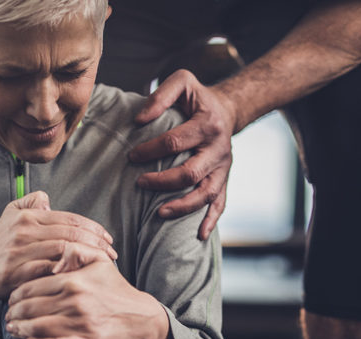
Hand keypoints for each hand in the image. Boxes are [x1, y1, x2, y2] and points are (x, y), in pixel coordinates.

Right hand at [0, 191, 117, 305]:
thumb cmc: (0, 246)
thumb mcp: (10, 216)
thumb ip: (29, 203)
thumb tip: (47, 199)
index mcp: (27, 216)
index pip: (69, 219)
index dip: (93, 229)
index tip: (109, 240)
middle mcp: (23, 230)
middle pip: (70, 233)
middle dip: (95, 243)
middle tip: (111, 254)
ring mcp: (19, 251)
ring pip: (62, 249)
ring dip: (86, 256)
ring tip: (102, 264)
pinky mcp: (15, 272)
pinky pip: (48, 270)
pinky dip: (67, 271)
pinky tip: (82, 275)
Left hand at [4, 261, 168, 338]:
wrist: (142, 319)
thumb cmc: (116, 290)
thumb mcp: (100, 262)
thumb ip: (76, 251)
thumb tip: (54, 253)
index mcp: (73, 281)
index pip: (31, 288)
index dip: (16, 296)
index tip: (11, 300)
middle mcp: (75, 303)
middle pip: (30, 309)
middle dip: (14, 314)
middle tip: (8, 317)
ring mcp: (80, 325)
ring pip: (37, 328)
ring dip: (20, 330)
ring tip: (14, 330)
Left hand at [129, 69, 236, 239]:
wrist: (228, 110)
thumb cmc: (198, 98)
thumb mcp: (182, 81)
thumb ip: (161, 95)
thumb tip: (139, 120)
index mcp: (208, 124)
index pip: (175, 142)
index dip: (151, 150)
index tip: (131, 156)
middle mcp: (218, 149)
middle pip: (191, 172)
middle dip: (163, 181)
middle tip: (140, 183)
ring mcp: (223, 168)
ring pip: (207, 193)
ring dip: (184, 206)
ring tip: (160, 214)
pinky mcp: (224, 180)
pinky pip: (220, 203)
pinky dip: (211, 221)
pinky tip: (199, 236)